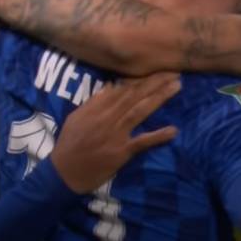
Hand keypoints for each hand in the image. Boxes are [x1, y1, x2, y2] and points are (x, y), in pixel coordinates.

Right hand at [51, 73, 180, 193]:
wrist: (64, 173)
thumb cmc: (70, 144)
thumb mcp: (77, 117)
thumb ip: (94, 102)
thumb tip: (111, 85)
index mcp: (96, 108)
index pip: (123, 87)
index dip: (141, 77)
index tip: (158, 67)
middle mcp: (108, 117)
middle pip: (135, 94)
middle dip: (155, 81)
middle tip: (175, 71)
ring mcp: (115, 134)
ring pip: (140, 111)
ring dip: (159, 98)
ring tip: (176, 87)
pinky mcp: (121, 152)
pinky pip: (142, 142)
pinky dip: (158, 136)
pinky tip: (173, 130)